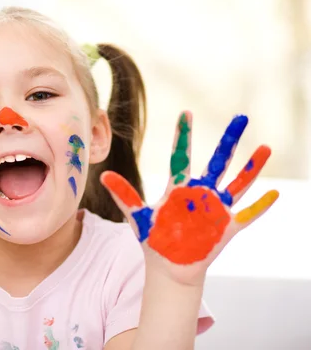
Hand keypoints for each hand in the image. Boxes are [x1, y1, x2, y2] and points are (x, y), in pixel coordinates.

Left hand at [101, 112, 278, 284]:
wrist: (169, 267)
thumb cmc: (154, 239)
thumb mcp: (138, 216)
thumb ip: (124, 195)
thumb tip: (103, 176)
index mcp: (178, 188)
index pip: (182, 156)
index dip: (183, 135)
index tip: (185, 112)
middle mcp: (200, 193)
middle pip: (218, 161)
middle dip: (229, 140)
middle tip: (241, 117)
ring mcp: (215, 209)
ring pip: (238, 183)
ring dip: (251, 168)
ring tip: (265, 148)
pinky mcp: (226, 227)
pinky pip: (247, 215)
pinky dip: (261, 206)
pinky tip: (275, 194)